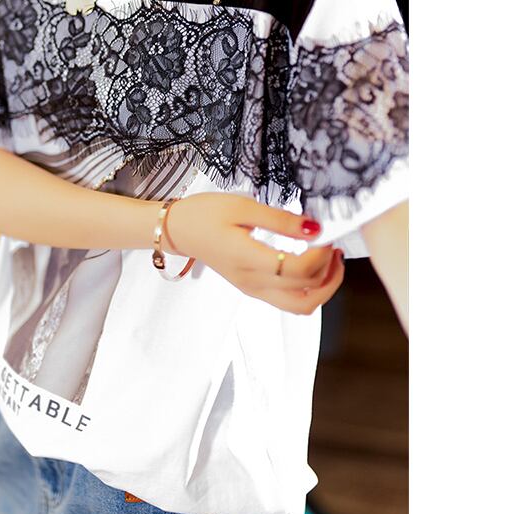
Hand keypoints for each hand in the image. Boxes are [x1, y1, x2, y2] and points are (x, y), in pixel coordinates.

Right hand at [164, 192, 344, 314]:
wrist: (179, 230)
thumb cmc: (205, 214)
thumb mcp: (242, 206)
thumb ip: (281, 219)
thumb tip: (314, 228)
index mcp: (248, 259)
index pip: (299, 270)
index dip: (322, 254)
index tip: (327, 232)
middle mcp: (252, 282)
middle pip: (307, 296)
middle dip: (330, 273)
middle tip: (334, 246)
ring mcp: (252, 290)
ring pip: (301, 306)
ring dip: (323, 288)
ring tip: (329, 260)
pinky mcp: (253, 289)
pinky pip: (290, 300)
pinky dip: (309, 288)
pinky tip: (311, 264)